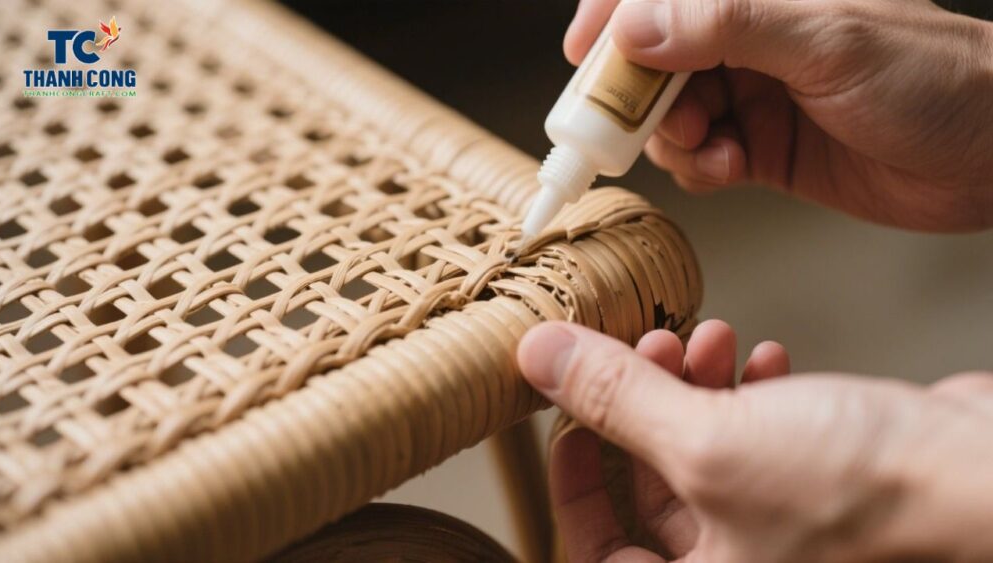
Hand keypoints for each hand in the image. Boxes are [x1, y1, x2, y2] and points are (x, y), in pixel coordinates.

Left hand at [518, 320, 992, 561]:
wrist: (992, 483)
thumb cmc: (869, 499)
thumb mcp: (712, 443)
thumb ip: (615, 400)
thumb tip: (539, 359)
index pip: (599, 546)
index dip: (573, 477)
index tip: (569, 413)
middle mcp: (738, 561)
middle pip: (651, 481)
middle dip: (643, 402)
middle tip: (650, 346)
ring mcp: (781, 521)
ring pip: (706, 445)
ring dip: (696, 382)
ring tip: (709, 338)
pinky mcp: (820, 478)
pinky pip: (761, 432)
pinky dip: (753, 388)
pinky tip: (768, 354)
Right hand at [566, 0, 992, 231]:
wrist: (992, 155)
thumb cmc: (932, 77)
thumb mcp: (828, 40)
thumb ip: (728, 27)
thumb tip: (635, 28)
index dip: (613, 17)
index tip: (583, 56)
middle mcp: (748, 38)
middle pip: (654, 59)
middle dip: (638, 96)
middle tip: (638, 126)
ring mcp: (752, 92)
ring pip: (670, 114)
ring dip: (673, 139)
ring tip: (711, 151)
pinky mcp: (760, 146)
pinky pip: (700, 156)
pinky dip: (700, 168)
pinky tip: (729, 170)